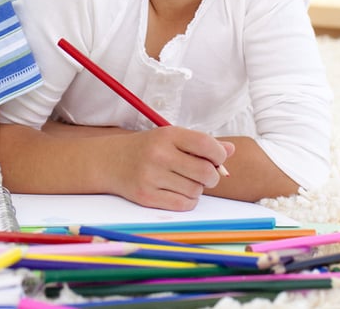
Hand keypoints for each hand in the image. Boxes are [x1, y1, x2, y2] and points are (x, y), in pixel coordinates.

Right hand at [108, 126, 234, 210]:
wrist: (109, 161)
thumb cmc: (146, 148)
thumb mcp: (170, 138)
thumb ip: (200, 143)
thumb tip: (230, 150)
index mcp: (167, 135)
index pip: (206, 144)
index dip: (219, 155)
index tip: (216, 159)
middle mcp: (159, 154)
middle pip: (205, 172)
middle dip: (211, 176)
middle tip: (203, 174)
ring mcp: (151, 176)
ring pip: (196, 190)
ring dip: (196, 189)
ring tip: (183, 180)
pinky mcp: (146, 196)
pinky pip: (183, 204)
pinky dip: (187, 200)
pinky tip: (176, 191)